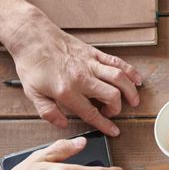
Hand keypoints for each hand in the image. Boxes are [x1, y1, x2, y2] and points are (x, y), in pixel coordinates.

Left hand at [8, 28, 143, 135]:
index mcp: (67, 91)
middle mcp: (82, 77)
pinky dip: (130, 71)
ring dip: (130, 91)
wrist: (33, 38)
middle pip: (112, 95)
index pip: (91, 112)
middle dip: (117, 108)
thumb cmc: (32, 64)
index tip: (113, 131)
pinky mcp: (94, 53)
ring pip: (119, 78)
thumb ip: (48, 112)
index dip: (105, 124)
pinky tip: (136, 79)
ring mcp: (90, 63)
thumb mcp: (32, 93)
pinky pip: (117, 62)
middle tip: (112, 112)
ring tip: (134, 100)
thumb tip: (63, 124)